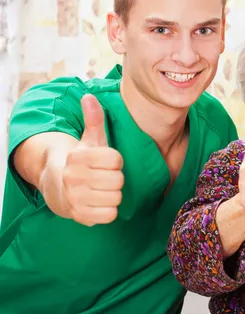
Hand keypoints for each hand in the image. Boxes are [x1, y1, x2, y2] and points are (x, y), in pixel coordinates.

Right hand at [59, 94, 123, 225]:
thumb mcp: (89, 139)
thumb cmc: (81, 161)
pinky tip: (99, 203)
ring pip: (116, 198)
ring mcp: (75, 199)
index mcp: (77, 158)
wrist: (56, 187)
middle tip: (103, 177)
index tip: (106, 161)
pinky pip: (110, 215)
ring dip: (113, 195)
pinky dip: (109, 210)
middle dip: (115, 178)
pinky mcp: (79, 216)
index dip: (115, 161)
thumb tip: (89, 96)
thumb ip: (94, 119)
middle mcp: (73, 178)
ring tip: (101, 189)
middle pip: (118, 180)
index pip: (116, 160)